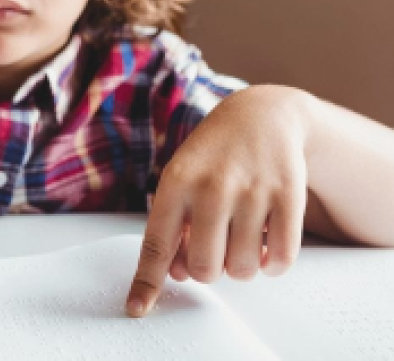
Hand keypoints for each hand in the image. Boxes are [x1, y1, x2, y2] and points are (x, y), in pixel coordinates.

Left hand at [126, 86, 309, 316]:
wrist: (261, 116)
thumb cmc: (212, 158)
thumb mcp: (181, 181)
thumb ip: (174, 226)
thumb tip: (177, 275)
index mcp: (176, 183)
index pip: (156, 244)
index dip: (147, 281)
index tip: (136, 308)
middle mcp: (211, 187)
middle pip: (204, 267)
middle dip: (208, 270)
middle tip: (214, 249)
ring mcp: (251, 191)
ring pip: (242, 269)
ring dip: (241, 268)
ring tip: (239, 242)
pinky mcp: (288, 195)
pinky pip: (281, 258)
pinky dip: (273, 264)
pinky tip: (266, 246)